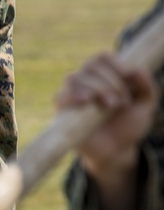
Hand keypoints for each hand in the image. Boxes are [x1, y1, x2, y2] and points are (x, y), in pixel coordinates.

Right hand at [56, 52, 157, 178]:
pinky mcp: (63, 111)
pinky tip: (87, 101)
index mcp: (103, 76)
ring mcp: (71, 95)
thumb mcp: (145, 106)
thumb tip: (137, 69)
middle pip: (90, 66)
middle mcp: (84, 82)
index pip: (102, 57)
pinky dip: (75, 95)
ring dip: (97, 88)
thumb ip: (146, 87)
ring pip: (76, 78)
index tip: (130, 78)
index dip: (116, 64)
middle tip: (122, 103)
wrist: (116, 152)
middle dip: (111, 82)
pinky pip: (62, 95)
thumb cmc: (128, 126)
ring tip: (111, 106)